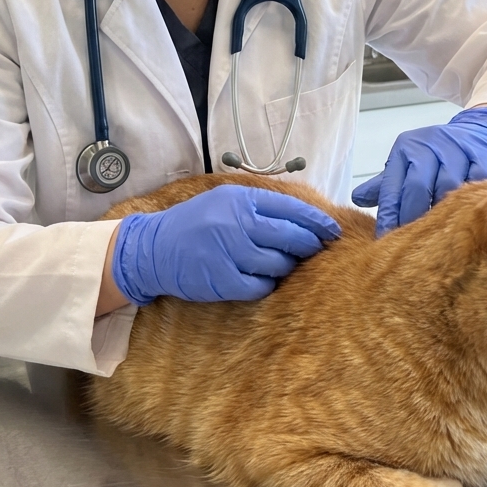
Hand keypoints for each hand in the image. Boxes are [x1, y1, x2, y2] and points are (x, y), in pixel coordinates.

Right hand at [112, 184, 341, 304]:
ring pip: (280, 264)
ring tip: (280, 263)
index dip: (317, 221)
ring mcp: (230, 253)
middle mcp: (237, 223)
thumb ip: (259, 206)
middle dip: (309, 245)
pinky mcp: (223, 281)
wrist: (153, 249)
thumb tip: (305, 217)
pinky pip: (262, 287)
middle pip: (292, 237)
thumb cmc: (195, 224)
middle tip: (316, 250)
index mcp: (241, 200)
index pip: (292, 208)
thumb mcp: (225, 201)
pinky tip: (261, 279)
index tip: (333, 230)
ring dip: (286, 266)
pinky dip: (267, 284)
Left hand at [351, 107, 486, 235]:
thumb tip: (357, 199)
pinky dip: (471, 203)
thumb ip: (386, 183)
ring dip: (443, 214)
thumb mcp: (408, 163)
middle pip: (417, 187)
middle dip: (412, 218)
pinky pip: (476, 183)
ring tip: (437, 240)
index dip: (388, 215)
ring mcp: (457, 149)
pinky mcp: (482, 155)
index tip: (383, 240)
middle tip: (410, 247)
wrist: (478, 132)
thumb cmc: (436, 154)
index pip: (392, 186)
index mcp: (405, 149)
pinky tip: (468, 221)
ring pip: (447, 187)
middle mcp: (428, 146)